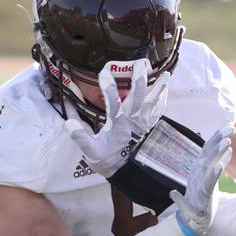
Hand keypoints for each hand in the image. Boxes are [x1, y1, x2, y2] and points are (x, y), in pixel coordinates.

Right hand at [65, 59, 169, 176]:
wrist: (125, 172)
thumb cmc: (106, 160)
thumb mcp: (91, 152)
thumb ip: (81, 138)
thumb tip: (69, 124)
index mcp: (117, 125)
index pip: (112, 103)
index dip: (109, 88)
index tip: (104, 72)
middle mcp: (132, 122)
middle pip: (137, 98)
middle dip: (139, 79)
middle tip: (141, 64)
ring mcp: (142, 124)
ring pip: (152, 103)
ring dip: (159, 88)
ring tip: (166, 74)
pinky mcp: (148, 127)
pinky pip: (158, 112)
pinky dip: (162, 100)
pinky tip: (165, 90)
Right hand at [171, 126, 234, 235]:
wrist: (192, 220)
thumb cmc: (202, 199)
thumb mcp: (211, 179)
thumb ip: (218, 164)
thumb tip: (228, 152)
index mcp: (198, 168)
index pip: (207, 148)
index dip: (217, 137)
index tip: (229, 127)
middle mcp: (196, 172)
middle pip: (207, 152)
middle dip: (219, 139)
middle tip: (231, 128)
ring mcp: (198, 182)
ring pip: (207, 164)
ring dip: (217, 152)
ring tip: (228, 142)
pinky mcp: (202, 194)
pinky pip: (209, 181)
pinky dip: (214, 172)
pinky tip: (222, 164)